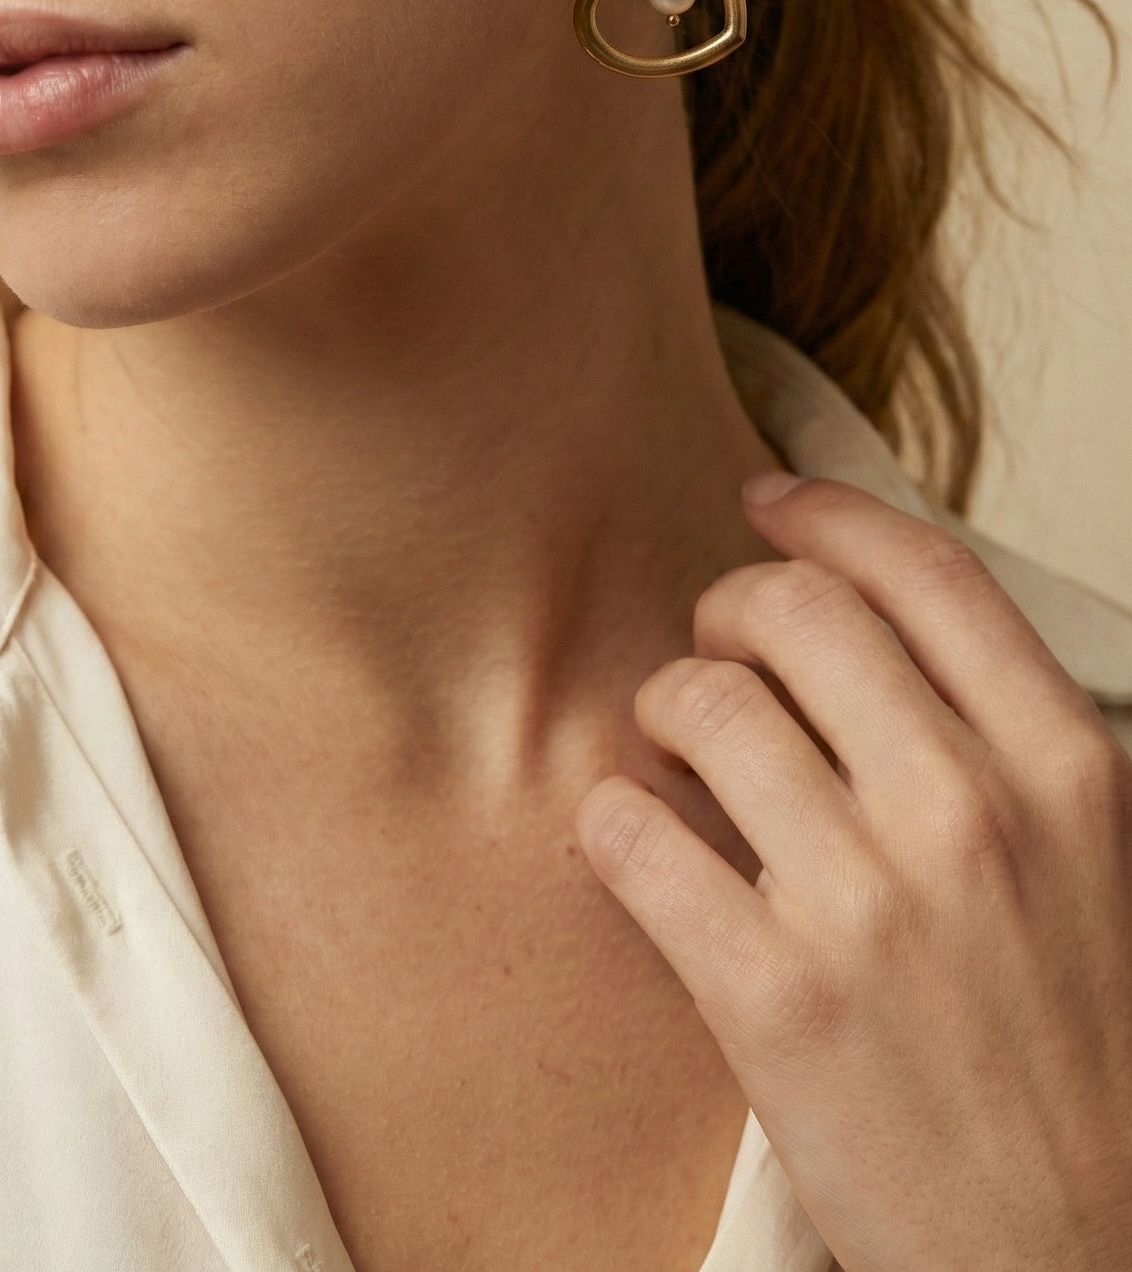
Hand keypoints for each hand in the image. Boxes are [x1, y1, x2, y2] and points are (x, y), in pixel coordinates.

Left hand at [576, 474, 1131, 1271]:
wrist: (1082, 1262)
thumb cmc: (1082, 1062)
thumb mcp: (1099, 864)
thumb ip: (1004, 744)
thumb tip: (875, 630)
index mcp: (1065, 768)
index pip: (922, 571)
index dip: (825, 515)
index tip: (768, 501)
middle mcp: (968, 813)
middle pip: (792, 612)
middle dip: (727, 608)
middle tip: (716, 649)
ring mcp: (866, 904)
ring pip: (700, 705)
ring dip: (663, 710)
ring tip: (676, 754)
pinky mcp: (770, 999)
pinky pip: (633, 837)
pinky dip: (613, 823)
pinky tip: (635, 843)